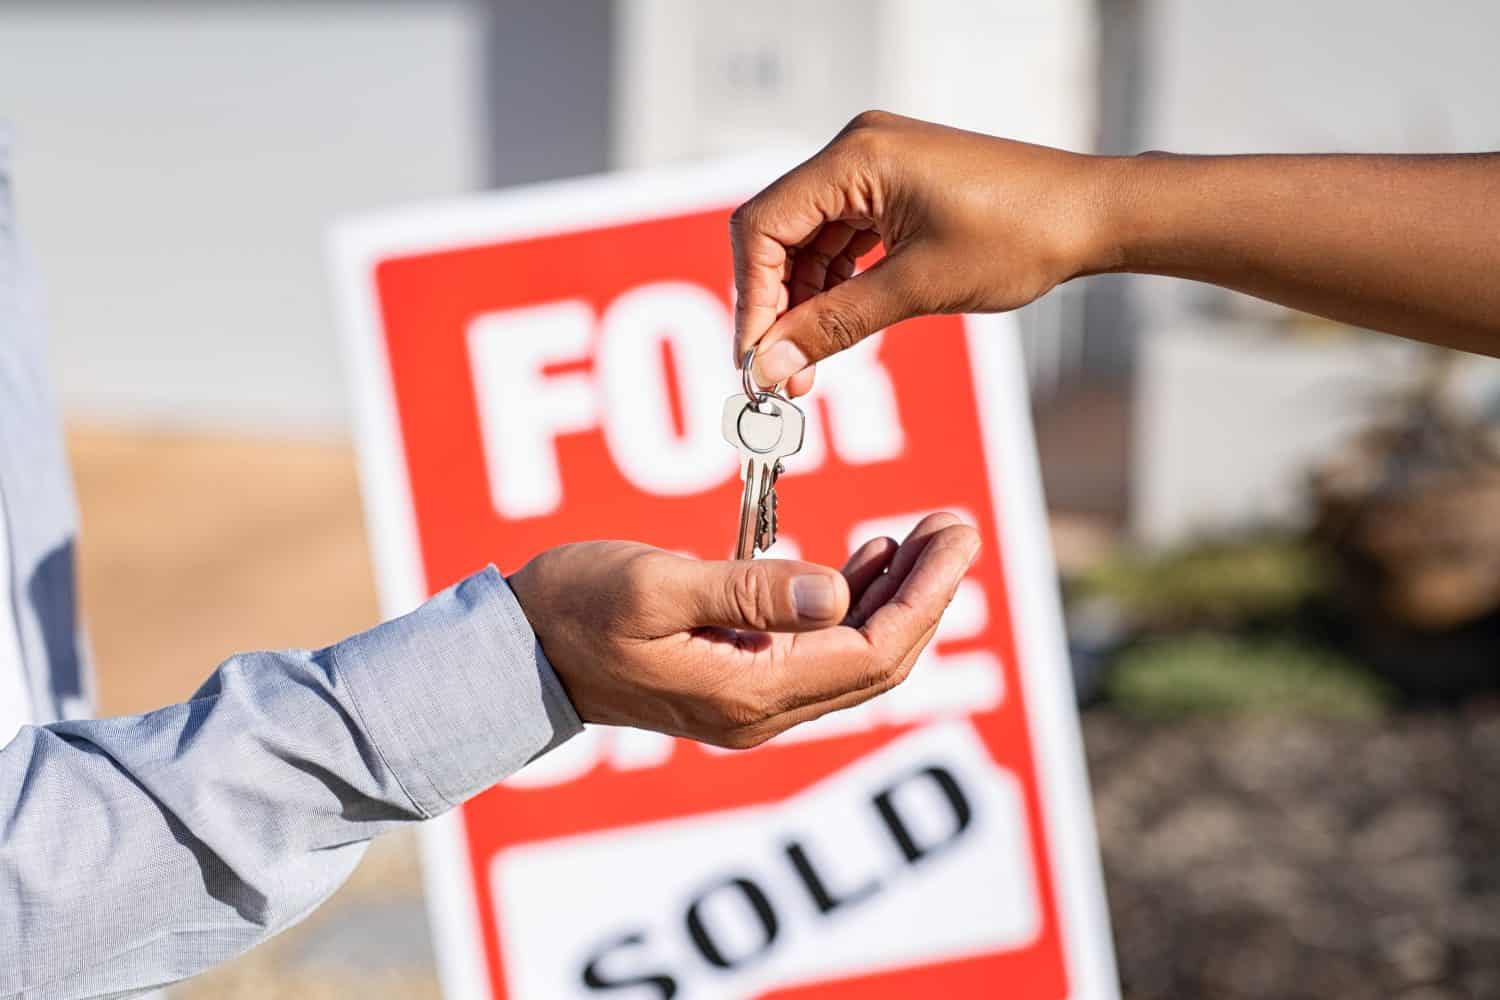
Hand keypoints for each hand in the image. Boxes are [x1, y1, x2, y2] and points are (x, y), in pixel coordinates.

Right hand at [508, 513, 978, 748]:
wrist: (517, 652)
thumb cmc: (576, 608)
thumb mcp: (657, 587)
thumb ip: (749, 590)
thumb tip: (839, 593)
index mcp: (748, 693)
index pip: (871, 650)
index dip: (926, 593)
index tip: (955, 533)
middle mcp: (761, 711)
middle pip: (877, 659)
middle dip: (928, 592)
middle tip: (957, 525)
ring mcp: (751, 702)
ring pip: (854, 656)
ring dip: (898, 597)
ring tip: (927, 533)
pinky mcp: (737, 681)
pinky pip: (819, 651)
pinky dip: (853, 604)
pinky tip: (869, 558)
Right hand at [730, 110, 1117, 391]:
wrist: (1090, 216)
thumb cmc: (1020, 235)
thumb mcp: (917, 288)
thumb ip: (835, 325)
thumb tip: (771, 365)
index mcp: (856, 157)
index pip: (764, 226)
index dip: (753, 300)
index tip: (756, 359)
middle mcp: (856, 151)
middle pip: (779, 233)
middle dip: (775, 307)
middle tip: (780, 373)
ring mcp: (875, 168)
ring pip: (806, 243)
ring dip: (802, 304)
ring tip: (807, 365)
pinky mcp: (893, 189)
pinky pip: (840, 240)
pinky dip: (832, 286)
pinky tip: (834, 328)